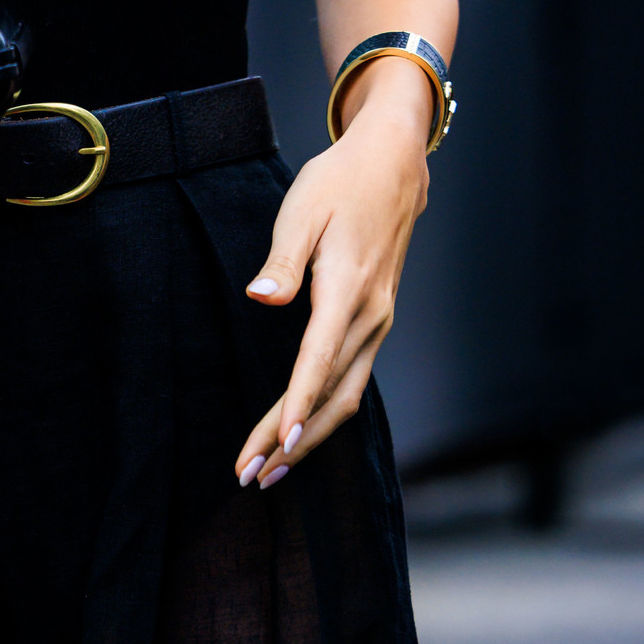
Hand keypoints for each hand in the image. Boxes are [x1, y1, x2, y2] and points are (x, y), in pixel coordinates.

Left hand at [232, 58, 432, 489]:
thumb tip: (260, 297)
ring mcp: (377, 321)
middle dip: (294, 442)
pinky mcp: (374, 320)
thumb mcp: (302, 209)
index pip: (319, 360)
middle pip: (332, 394)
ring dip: (310, 436)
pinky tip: (303, 431)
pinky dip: (325, 411)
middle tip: (252, 476)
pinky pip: (351, 378)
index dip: (298, 405)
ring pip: (345, 394)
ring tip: (270, 470)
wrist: (392, 167)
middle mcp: (370, 316)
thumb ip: (283, 259)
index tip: (278, 444)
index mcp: (348, 289)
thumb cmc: (338, 183)